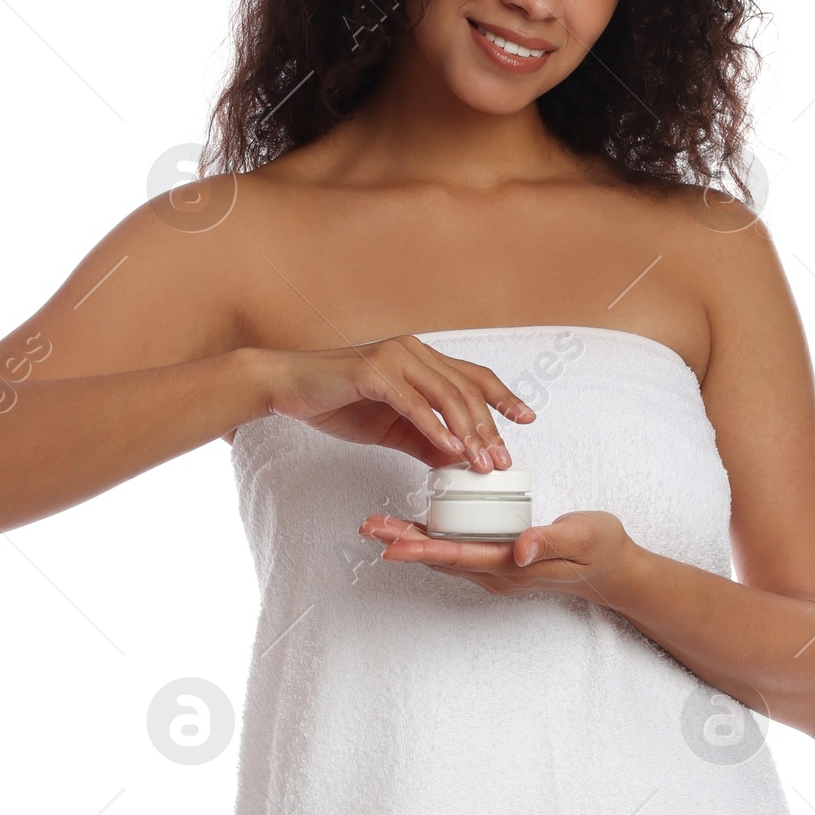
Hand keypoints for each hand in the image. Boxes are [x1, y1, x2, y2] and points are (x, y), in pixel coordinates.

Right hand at [261, 337, 533, 470]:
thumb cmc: (336, 402)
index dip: (503, 397)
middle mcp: (412, 351)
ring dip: (468, 432)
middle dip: (489, 428)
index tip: (527, 419)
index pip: (472, 376)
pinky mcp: (372, 373)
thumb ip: (424, 440)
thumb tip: (457, 460)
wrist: (287, 387)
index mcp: (420, 358)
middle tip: (501, 462)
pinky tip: (450, 450)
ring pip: (445, 395)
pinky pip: (412, 404)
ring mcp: (393, 358)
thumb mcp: (390, 428)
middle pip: (465, 389)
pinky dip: (434, 428)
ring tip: (481, 463)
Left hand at [359, 507, 634, 600]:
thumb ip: (549, 541)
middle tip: (369, 526)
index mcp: (512, 567)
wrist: (616, 571)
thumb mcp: (582, 537)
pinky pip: (459, 552)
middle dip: (403, 543)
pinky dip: (433, 540)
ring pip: (445, 556)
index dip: (421, 548)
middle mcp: (498, 574)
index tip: (390, 542)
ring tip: (379, 526)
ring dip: (412, 541)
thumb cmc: (602, 548)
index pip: (458, 556)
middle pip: (441, 559)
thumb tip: (517, 549)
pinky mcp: (500, 561)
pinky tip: (416, 528)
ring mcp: (497, 570)